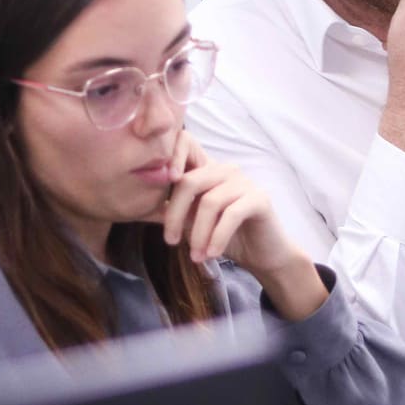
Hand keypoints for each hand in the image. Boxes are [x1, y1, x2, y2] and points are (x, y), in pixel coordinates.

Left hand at [150, 131, 327, 319]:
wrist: (262, 255)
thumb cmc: (225, 237)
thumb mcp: (194, 223)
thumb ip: (174, 211)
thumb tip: (142, 206)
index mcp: (209, 170)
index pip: (186, 147)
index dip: (171, 158)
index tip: (156, 191)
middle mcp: (226, 170)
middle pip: (190, 182)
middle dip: (176, 215)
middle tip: (170, 242)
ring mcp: (245, 182)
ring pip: (210, 202)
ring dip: (199, 235)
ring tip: (196, 257)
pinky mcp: (259, 199)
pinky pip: (231, 215)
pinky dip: (218, 237)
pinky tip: (212, 255)